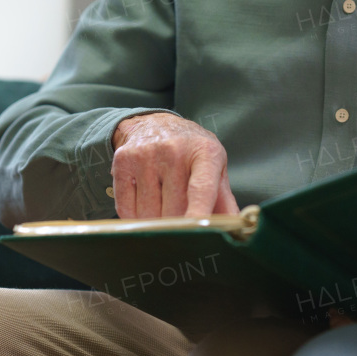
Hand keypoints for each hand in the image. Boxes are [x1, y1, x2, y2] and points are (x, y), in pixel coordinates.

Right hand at [111, 113, 239, 218]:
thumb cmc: (190, 151)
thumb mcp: (214, 166)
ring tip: (162, 203)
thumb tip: (233, 230)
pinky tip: (144, 201)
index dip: (198, 212)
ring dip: (155, 221)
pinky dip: (135, 217)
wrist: (154, 124)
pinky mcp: (122, 162)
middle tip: (180, 214)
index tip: (196, 231)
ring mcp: (146, 155)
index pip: (201, 188)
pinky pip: (127, 210)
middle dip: (178, 223)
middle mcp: (174, 150)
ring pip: (149, 214)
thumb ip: (224, 199)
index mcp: (204, 152)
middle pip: (174, 209)